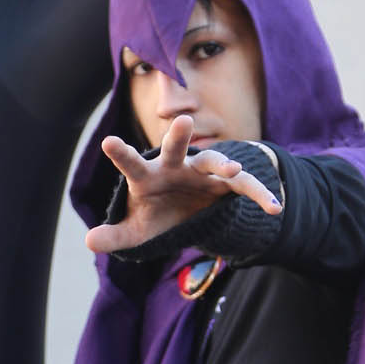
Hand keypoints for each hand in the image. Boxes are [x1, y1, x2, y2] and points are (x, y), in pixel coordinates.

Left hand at [85, 119, 281, 254]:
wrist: (187, 211)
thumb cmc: (157, 216)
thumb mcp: (137, 231)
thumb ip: (115, 236)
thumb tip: (90, 241)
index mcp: (149, 176)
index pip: (132, 164)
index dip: (122, 154)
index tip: (108, 142)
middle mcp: (176, 166)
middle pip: (176, 148)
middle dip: (179, 136)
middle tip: (183, 122)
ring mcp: (203, 173)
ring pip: (214, 161)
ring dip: (224, 164)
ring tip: (232, 172)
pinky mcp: (226, 185)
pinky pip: (245, 187)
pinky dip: (260, 195)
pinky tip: (274, 208)